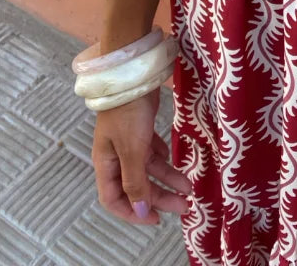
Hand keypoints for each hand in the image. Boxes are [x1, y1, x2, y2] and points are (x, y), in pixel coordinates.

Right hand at [91, 87, 192, 224]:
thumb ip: (135, 181)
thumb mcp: (132, 149)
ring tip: (189, 186)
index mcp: (106, 164)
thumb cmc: (128, 112)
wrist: (132, 75)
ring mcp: (128, 140)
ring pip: (148, 168)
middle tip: (184, 206)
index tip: (156, 220)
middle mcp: (116, 155)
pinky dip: (163, 159)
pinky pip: (152, 150)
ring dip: (167, 178)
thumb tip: (140, 210)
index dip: (133, 213)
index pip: (114, 199)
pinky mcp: (140, 127)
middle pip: (136, 186)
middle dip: (159, 198)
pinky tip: (175, 161)